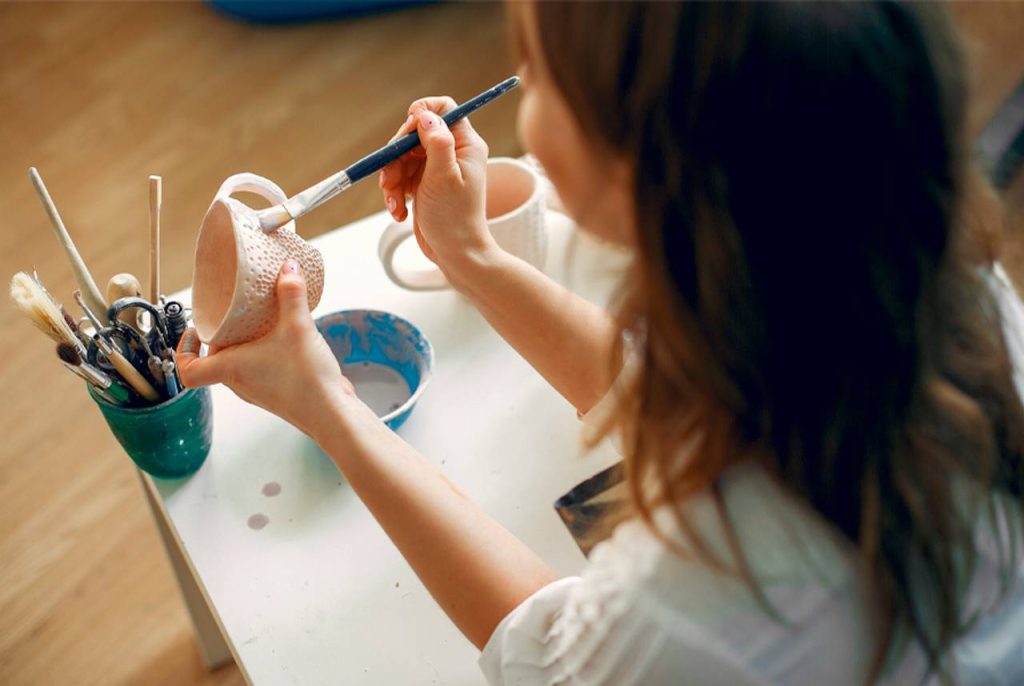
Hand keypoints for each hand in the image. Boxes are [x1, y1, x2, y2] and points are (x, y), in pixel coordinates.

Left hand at [176, 259, 357, 438]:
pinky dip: (264, 352)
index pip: (188, 370)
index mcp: (230, 369)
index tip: (192, 330)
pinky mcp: (277, 391)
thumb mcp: (298, 327)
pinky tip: (285, 337)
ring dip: (245, 344)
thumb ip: (292, 294)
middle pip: (215, 360)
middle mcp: (239, 383)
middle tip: (233, 314)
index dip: (183, 350)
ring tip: (261, 322)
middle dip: (222, 335)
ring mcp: (258, 390)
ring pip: (239, 364)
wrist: (332, 413)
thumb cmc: (306, 382)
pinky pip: (260, 368)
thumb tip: (288, 268)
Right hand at [378, 97, 496, 289]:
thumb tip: (424, 113)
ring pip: (402, 157)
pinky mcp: (424, 184)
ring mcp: (437, 168)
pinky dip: (395, 193)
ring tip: (395, 203)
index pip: (444, 108)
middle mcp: (452, 152)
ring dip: (392, 179)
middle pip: (414, 134)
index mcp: (465, 144)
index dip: (422, 113)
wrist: (455, 254)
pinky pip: (401, 177)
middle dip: (397, 157)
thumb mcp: (444, 177)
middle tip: (390, 179)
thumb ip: (436, 142)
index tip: (407, 133)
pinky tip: (398, 211)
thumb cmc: (455, 219)